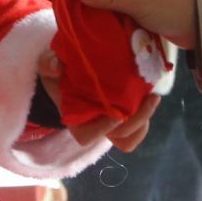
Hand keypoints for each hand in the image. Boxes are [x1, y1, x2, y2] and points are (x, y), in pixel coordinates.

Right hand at [39, 52, 161, 152]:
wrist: (70, 69)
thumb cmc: (59, 72)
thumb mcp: (48, 64)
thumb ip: (47, 64)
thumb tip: (56, 67)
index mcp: (76, 120)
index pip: (88, 137)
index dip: (103, 129)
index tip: (115, 115)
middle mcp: (96, 126)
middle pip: (120, 136)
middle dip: (137, 120)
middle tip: (150, 98)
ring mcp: (112, 122)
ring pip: (132, 133)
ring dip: (145, 118)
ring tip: (153, 97)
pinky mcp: (125, 114)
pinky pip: (139, 125)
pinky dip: (147, 115)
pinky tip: (151, 94)